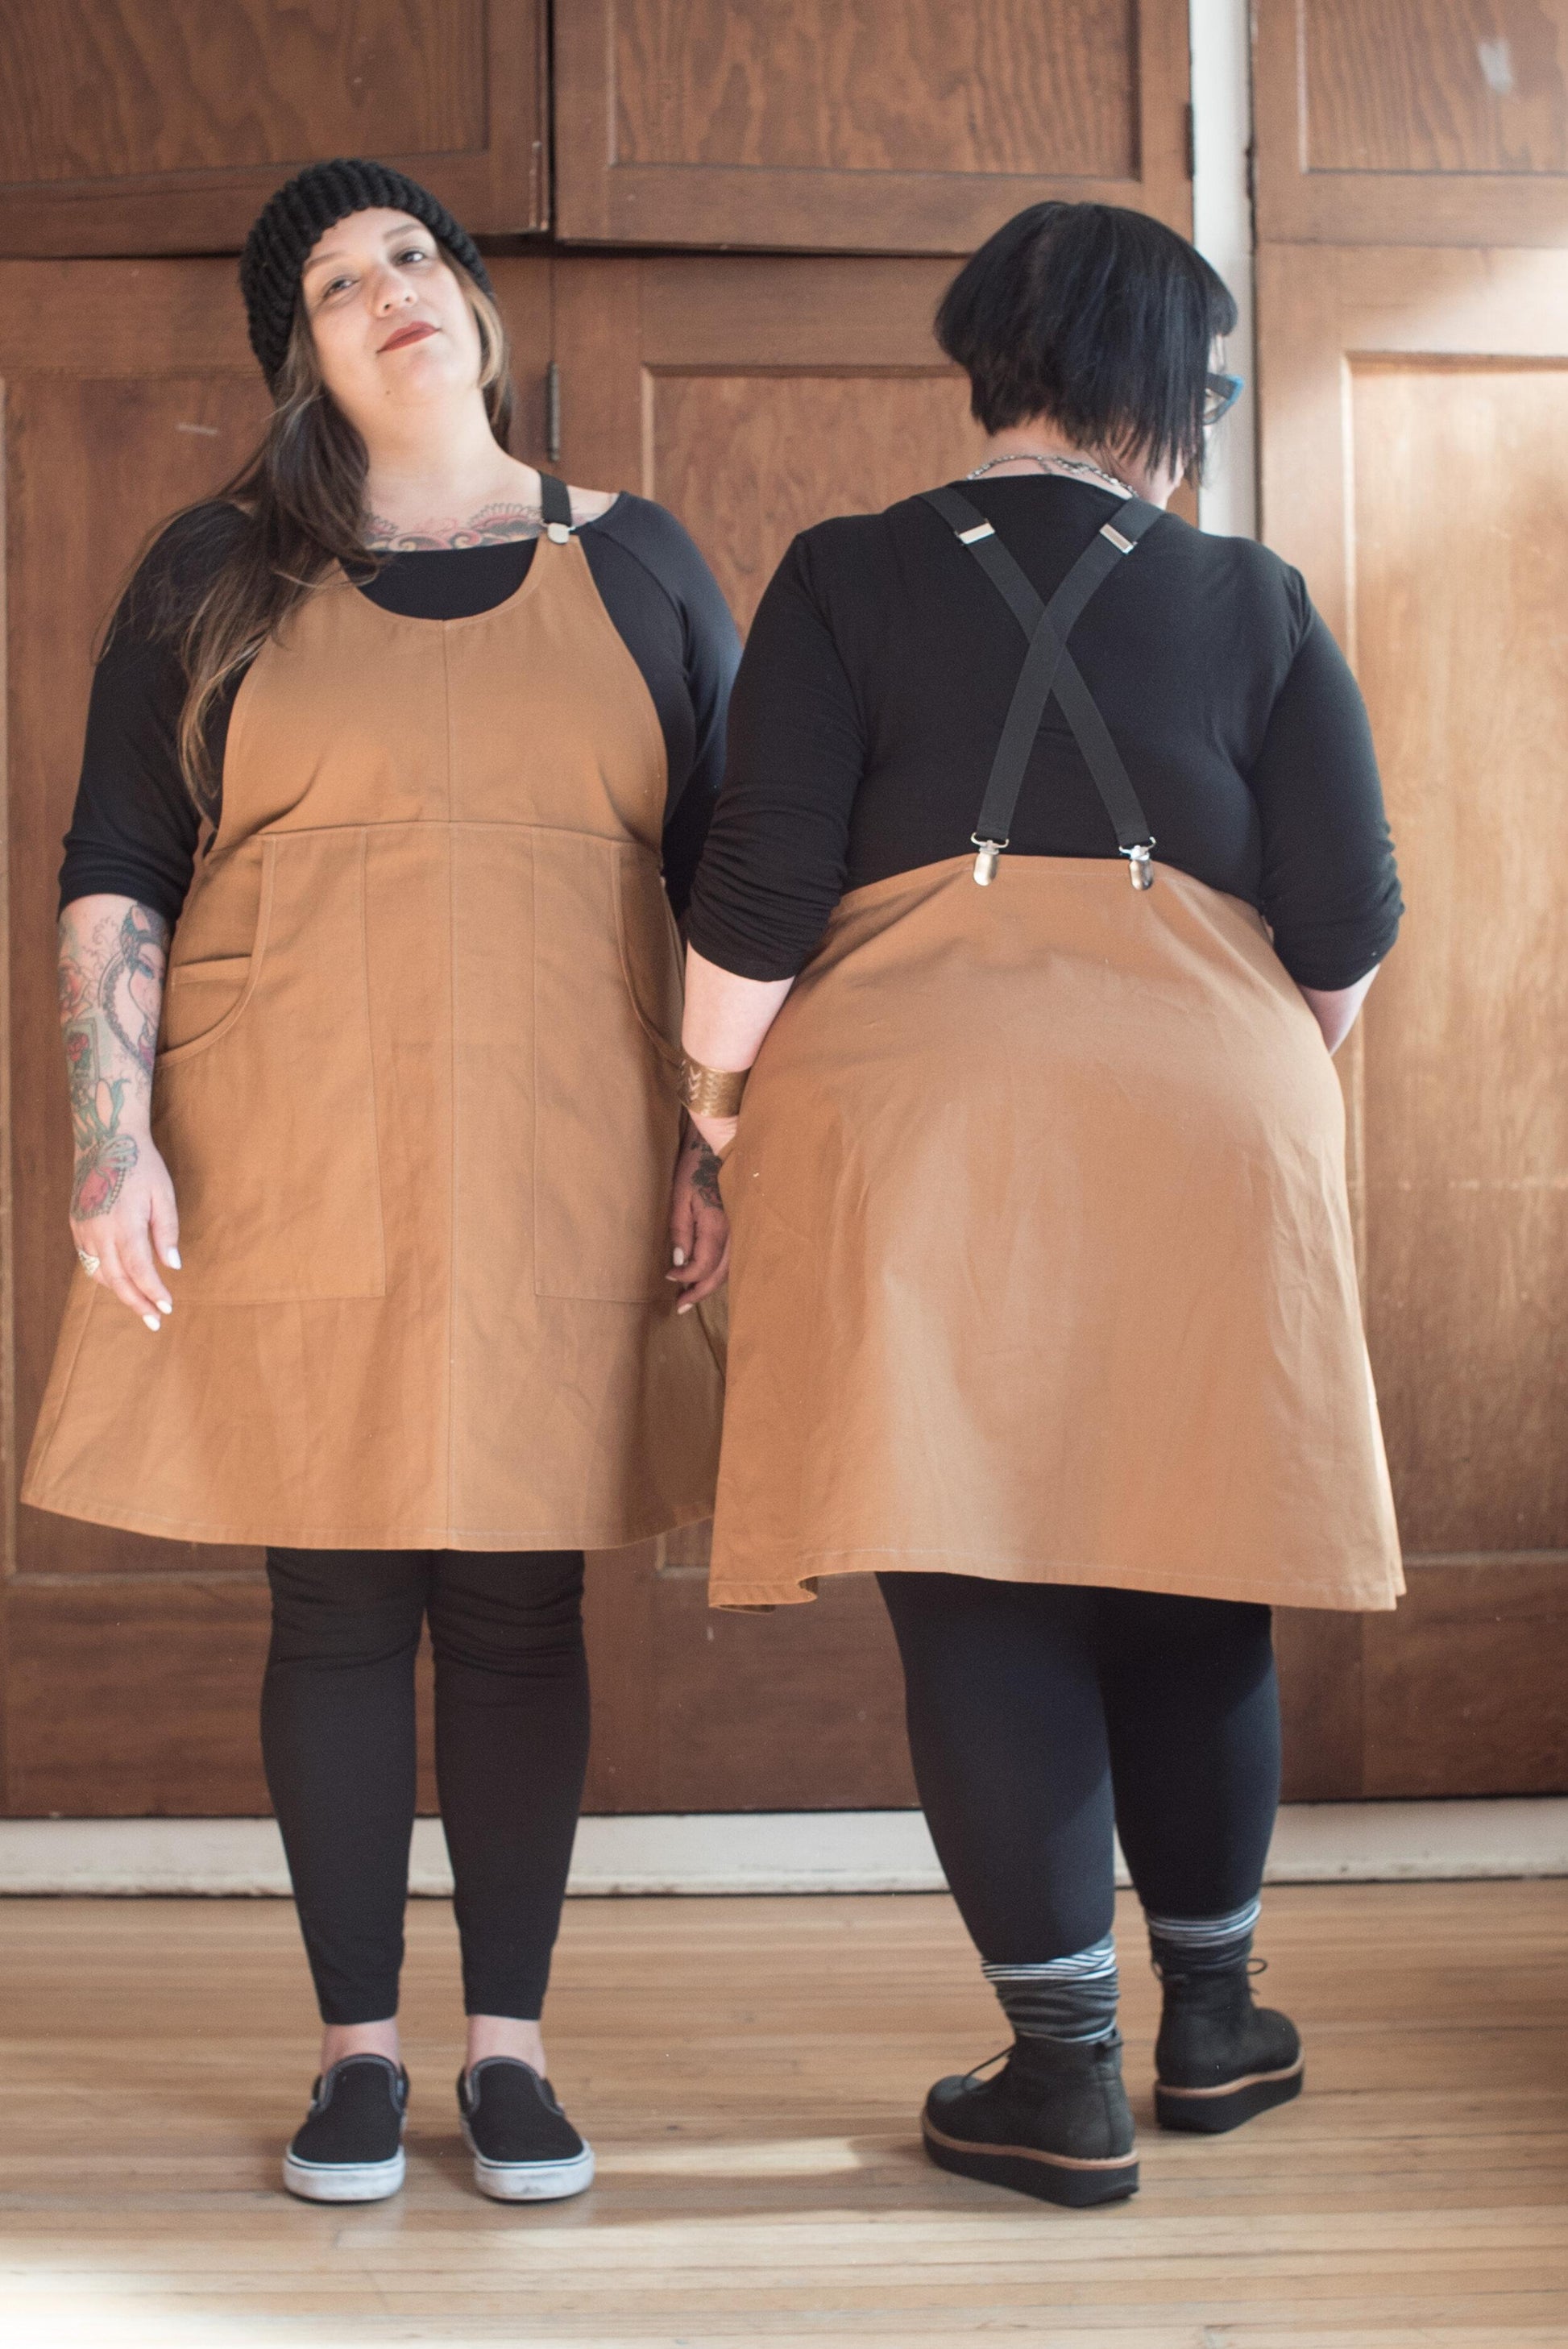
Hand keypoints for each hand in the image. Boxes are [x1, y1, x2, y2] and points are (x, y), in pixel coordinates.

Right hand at [70, 1125, 180, 1329]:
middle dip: (137, 1303)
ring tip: (141, 1304)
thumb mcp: (164, 1194)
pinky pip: (88, 1259)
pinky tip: (120, 1280)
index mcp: (124, 1224)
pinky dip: (104, 1274)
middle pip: (117, 1279)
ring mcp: (84, 1228)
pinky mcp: (76, 1224)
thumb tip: (172, 1266)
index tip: (168, 1307)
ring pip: (100, 1273)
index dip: (153, 1292)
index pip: (139, 1270)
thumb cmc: (142, 1165)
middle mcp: (99, 1231)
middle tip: (154, 1320)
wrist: (105, 1139)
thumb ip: (166, 1231)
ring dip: (120, 1291)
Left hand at [667, 1121, 730, 1312]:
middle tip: (681, 1306)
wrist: (720, 1141)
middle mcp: (736, 1231)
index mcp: (717, 1226)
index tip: (668, 1279)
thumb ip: (680, 1232)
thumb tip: (679, 1264)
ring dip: (711, 1284)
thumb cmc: (695, 1166)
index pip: (702, 1266)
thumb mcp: (680, 1197)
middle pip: (720, 1274)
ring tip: (692, 1295)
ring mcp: (743, 1227)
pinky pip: (736, 1255)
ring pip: (731, 1268)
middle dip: (700, 1292)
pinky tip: (710, 1274)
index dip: (685, 1279)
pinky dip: (721, 1270)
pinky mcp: (744, 1222)